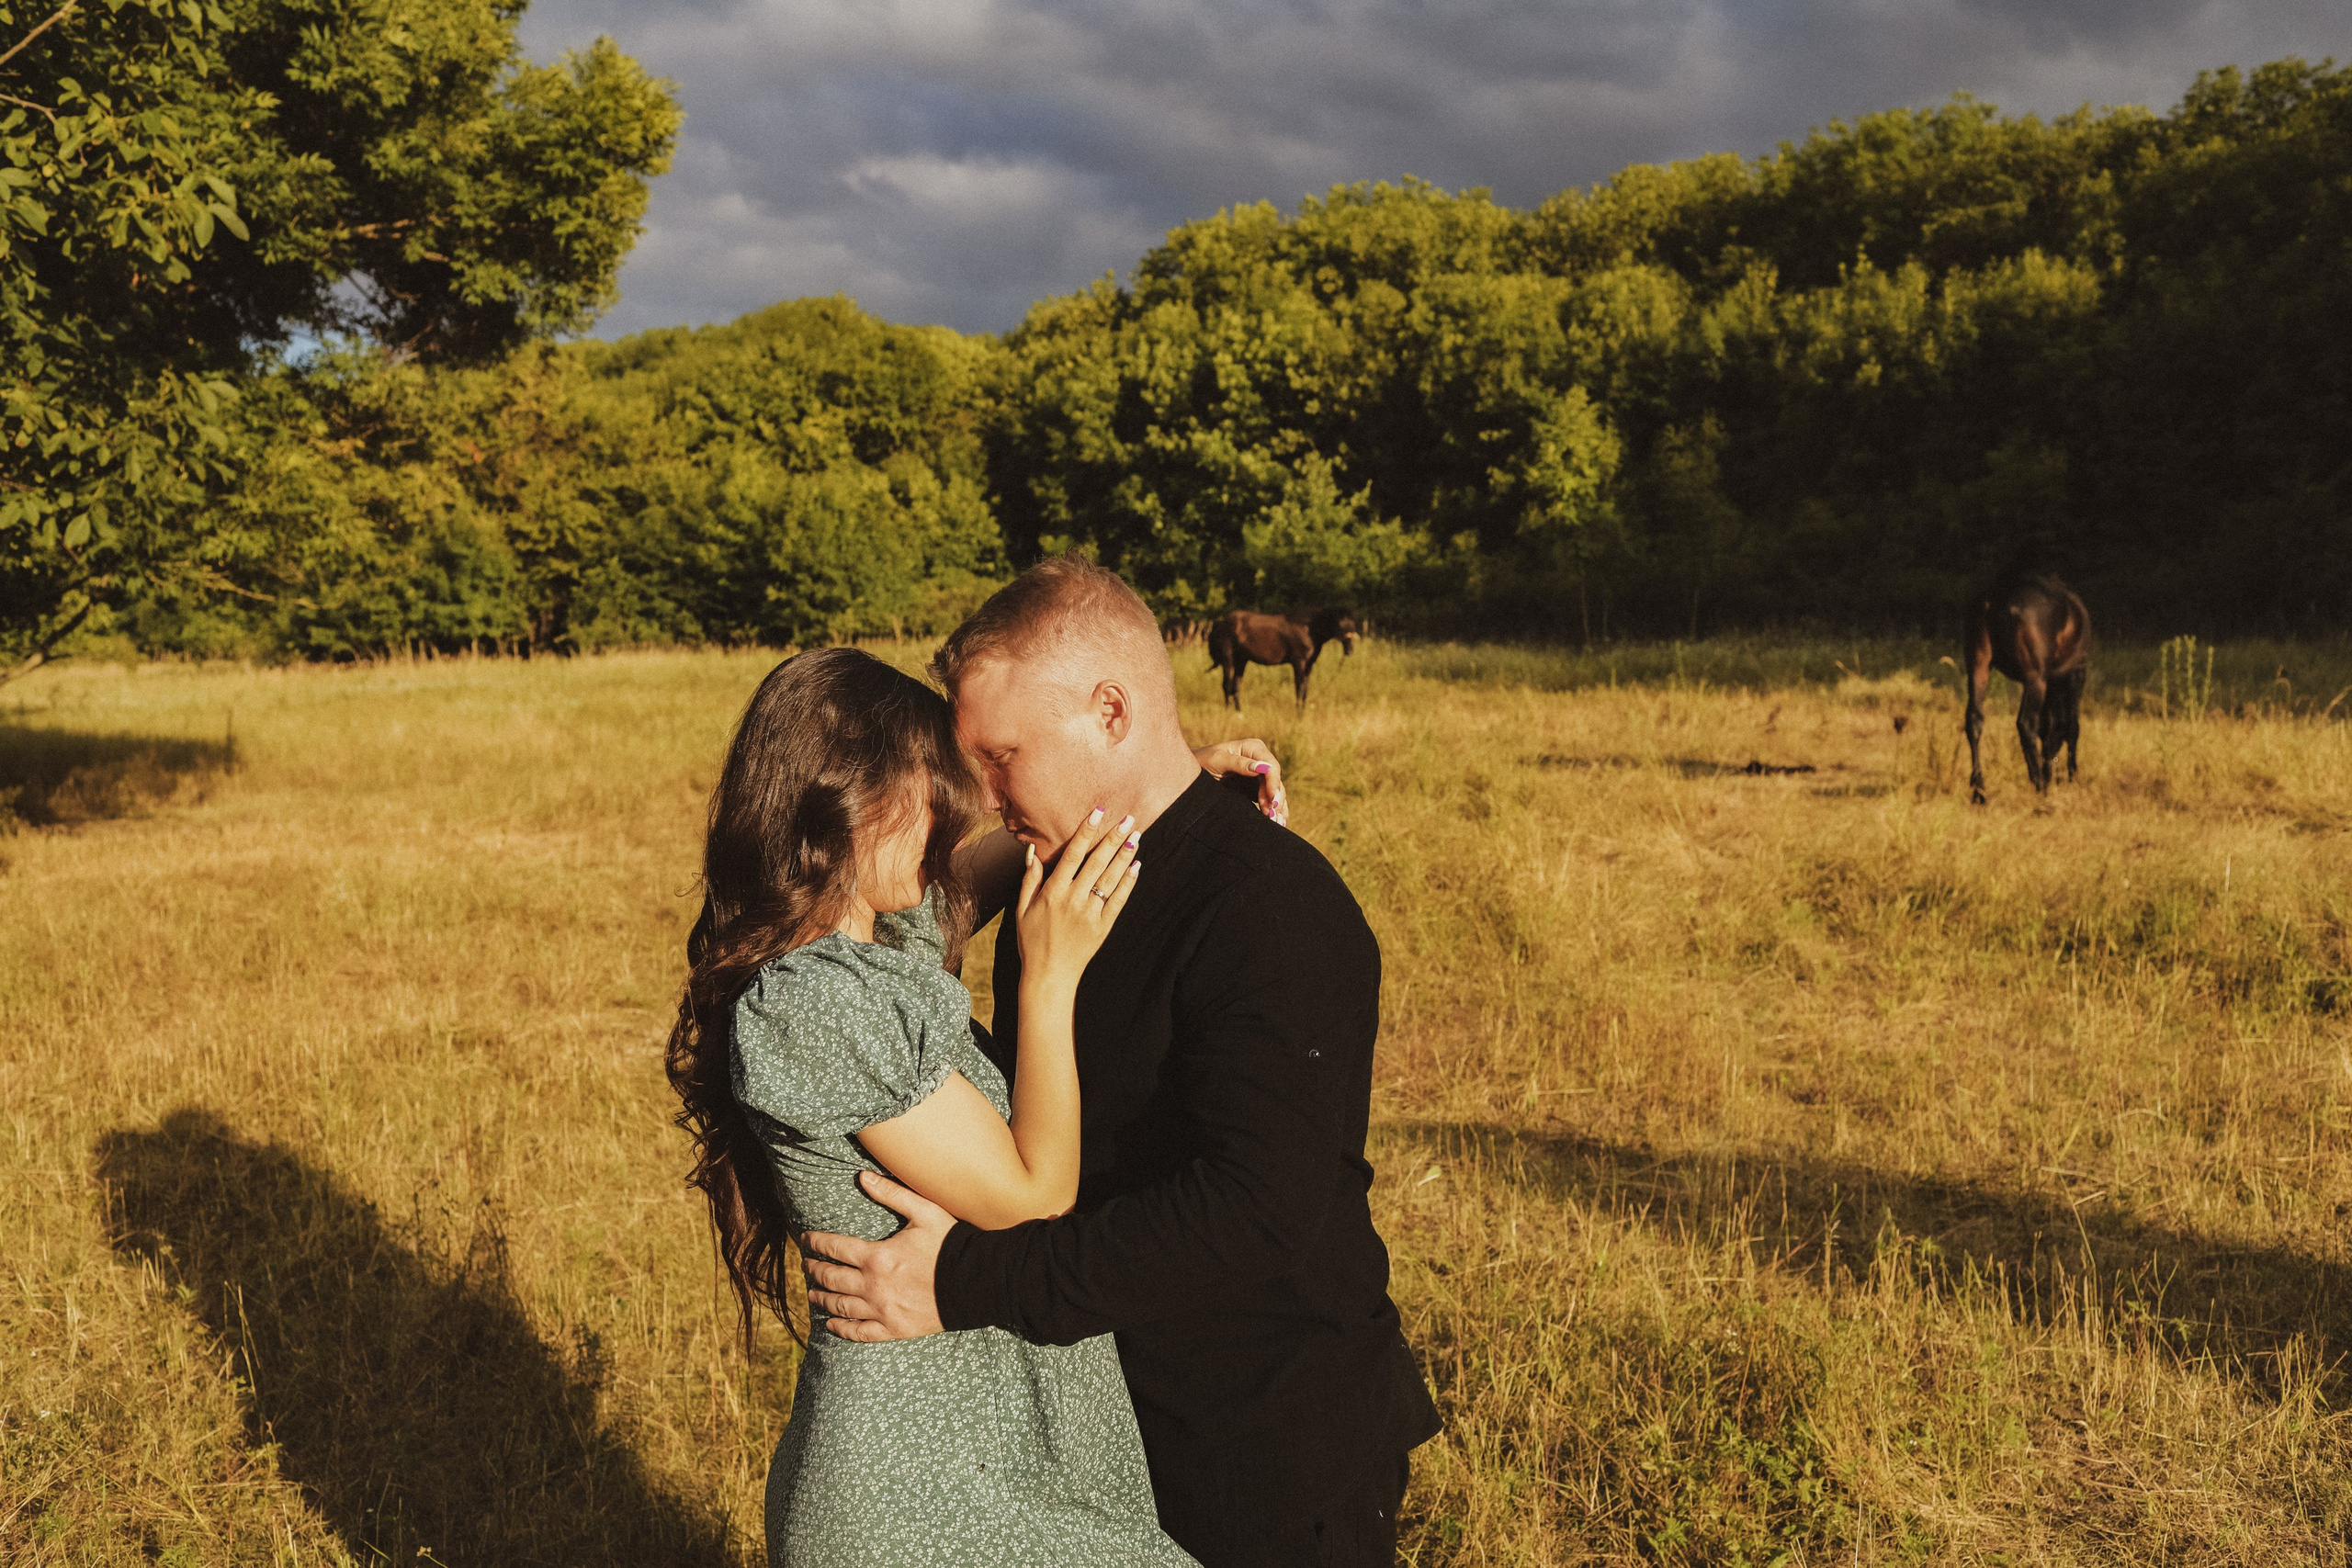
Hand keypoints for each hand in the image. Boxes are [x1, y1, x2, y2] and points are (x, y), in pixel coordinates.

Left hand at [802, 1171, 952, 1340]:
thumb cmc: (950, 1244)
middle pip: (832, 1278)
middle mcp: (873, 1286)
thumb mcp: (924, 1212)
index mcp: (877, 1256)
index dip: (816, 1242)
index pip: (834, 1248)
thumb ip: (891, 1194)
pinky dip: (842, 1329)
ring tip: (812, 1293)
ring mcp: (882, 1311)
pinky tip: (831, 1325)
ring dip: (821, 1298)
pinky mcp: (894, 1329)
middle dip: (815, 1269)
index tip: (805, 1239)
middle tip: (806, 1264)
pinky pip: (860, 1333)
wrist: (977, 1282)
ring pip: (840, 1306)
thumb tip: (862, 1176)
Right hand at [1016, 807, 1140, 989]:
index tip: (1098, 812)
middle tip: (1128, 819)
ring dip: (1124, 856)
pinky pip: (1118, 900)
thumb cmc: (1032, 941)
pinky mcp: (1103, 926)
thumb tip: (1031, 852)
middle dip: (1113, 839)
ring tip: (1136, 836)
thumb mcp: (1022, 909)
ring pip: (1110, 878)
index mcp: (1053, 892)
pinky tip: (1136, 867)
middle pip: (1096, 862)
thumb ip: (1030, 879)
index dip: (1086, 832)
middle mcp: (1073, 900)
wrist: (1050, 975)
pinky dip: (1128, 883)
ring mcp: (1090, 913)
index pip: (1072, 854)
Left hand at [1193, 738, 1287, 825]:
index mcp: (1253, 748)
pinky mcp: (1255, 788)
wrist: (1190, 772)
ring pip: (1275, 791)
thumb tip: (1263, 768)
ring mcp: (1259, 775)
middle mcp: (1259, 760)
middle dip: (1276, 798)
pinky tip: (1277, 822)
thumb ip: (1239, 764)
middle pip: (1275, 781)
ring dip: (1277, 807)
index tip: (1273, 800)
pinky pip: (1268, 799)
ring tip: (1277, 822)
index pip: (1271, 767)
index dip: (1274, 784)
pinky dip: (1273, 810)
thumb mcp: (1217, 760)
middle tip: (1272, 815)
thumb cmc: (1202, 761)